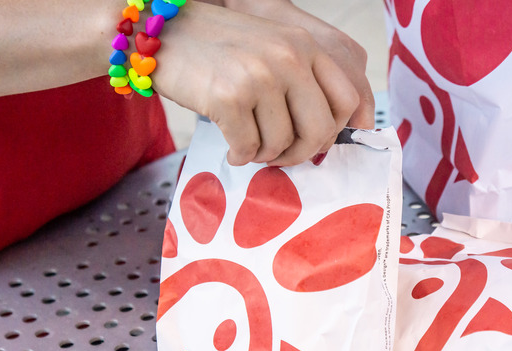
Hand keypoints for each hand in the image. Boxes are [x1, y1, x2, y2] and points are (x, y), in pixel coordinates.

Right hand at [152, 2, 359, 166]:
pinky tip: (230, 147)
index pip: (348, 99)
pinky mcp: (228, 97)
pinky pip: (248, 148)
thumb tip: (323, 137)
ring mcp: (259, 77)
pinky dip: (239, 155)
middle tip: (280, 156)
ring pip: (280, 144)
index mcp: (304, 46)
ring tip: (247, 143)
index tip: (314, 143)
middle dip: (300, 153)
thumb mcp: (271, 49)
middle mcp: (288, 58)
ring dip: (263, 154)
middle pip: (320, 130)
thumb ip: (300, 82)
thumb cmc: (217, 49)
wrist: (163, 33)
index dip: (335, 131)